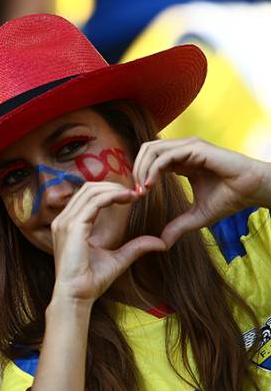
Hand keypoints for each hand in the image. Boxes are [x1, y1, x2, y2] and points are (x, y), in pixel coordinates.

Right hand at [50, 182, 165, 305]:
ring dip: (115, 189)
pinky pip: (94, 202)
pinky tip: (128, 199)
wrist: (77, 295)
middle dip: (113, 185)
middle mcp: (63, 220)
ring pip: (91, 190)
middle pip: (89, 188)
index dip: (110, 191)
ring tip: (134, 195)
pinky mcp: (73, 227)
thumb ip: (136, 247)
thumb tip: (160, 243)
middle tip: (135, 193)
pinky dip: (112, 196)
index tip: (132, 197)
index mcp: (69, 225)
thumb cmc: (90, 281)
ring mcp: (66, 222)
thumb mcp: (118, 259)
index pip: (88, 196)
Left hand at [133, 137, 270, 246]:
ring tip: (142, 189)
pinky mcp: (196, 148)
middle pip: (147, 151)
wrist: (254, 190)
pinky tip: (150, 185)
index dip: (140, 175)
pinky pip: (165, 156)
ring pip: (152, 150)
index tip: (138, 196)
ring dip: (141, 169)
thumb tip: (162, 243)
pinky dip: (153, 169)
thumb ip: (179, 226)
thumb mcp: (198, 216)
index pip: (150, 159)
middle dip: (135, 169)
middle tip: (136, 192)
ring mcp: (189, 147)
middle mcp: (183, 150)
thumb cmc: (230, 199)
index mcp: (182, 161)